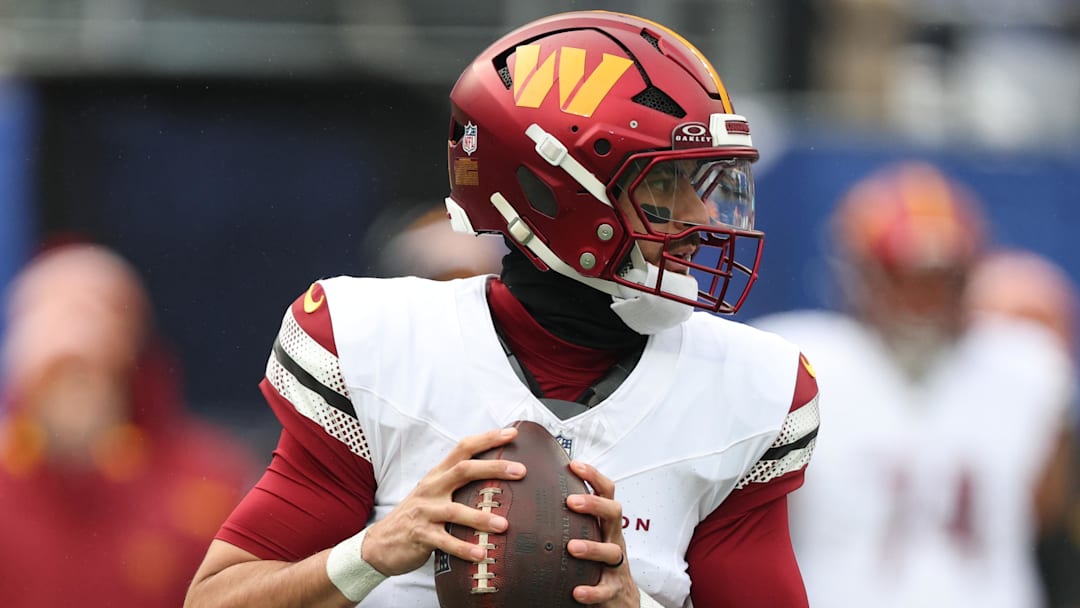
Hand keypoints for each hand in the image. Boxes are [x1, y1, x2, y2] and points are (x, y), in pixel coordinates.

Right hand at [360, 427, 526, 575]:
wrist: (381, 543)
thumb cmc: (418, 516)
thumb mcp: (434, 493)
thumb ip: (459, 484)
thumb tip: (498, 479)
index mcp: (438, 474)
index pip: (463, 448)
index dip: (487, 438)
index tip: (512, 434)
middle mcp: (432, 488)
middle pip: (464, 470)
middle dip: (494, 468)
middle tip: (521, 471)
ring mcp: (425, 511)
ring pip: (455, 510)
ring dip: (481, 517)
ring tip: (504, 525)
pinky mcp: (421, 535)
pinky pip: (445, 541)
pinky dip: (463, 548)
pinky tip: (481, 554)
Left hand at [565, 460, 638, 606]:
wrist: (619, 597)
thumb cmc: (597, 560)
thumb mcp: (589, 534)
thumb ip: (571, 517)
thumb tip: (535, 494)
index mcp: (605, 524)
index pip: (605, 492)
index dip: (593, 476)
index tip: (574, 465)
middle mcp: (613, 539)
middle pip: (613, 513)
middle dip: (594, 504)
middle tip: (570, 501)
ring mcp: (615, 564)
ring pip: (611, 551)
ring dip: (592, 548)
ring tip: (572, 547)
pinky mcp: (613, 589)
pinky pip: (605, 590)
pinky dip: (592, 590)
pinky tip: (577, 591)